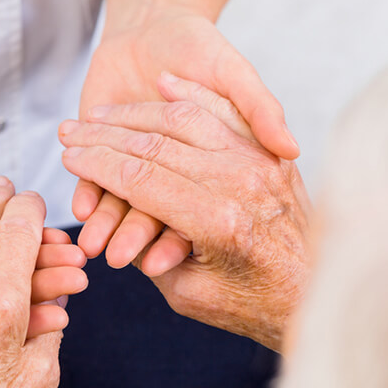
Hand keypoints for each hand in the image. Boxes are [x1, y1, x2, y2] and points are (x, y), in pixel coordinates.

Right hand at [62, 74, 310, 351]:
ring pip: (184, 120)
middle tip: (69, 131)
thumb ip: (151, 255)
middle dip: (103, 137)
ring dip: (134, 114)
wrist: (318, 290)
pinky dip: (192, 94)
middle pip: (155, 145)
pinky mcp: (268, 154)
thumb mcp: (192, 297)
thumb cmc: (252, 304)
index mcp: (217, 223)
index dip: (97, 165)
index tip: (68, 157)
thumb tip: (121, 225)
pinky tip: (164, 83)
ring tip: (98, 114)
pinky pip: (225, 113)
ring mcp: (257, 163)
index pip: (140, 180)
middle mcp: (239, 184)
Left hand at [75, 7, 298, 273]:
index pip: (191, 206)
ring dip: (106, 221)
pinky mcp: (105, 157)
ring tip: (90, 245)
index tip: (158, 261)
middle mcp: (174, 172)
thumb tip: (292, 147)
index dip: (173, 234)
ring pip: (123, 199)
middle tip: (113, 258)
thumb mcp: (236, 74)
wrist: (149, 23)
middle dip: (133, 232)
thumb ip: (259, 109)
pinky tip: (79, 208)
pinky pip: (96, 180)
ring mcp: (138, 167)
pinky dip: (88, 192)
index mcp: (211, 165)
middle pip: (154, 207)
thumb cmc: (199, 47)